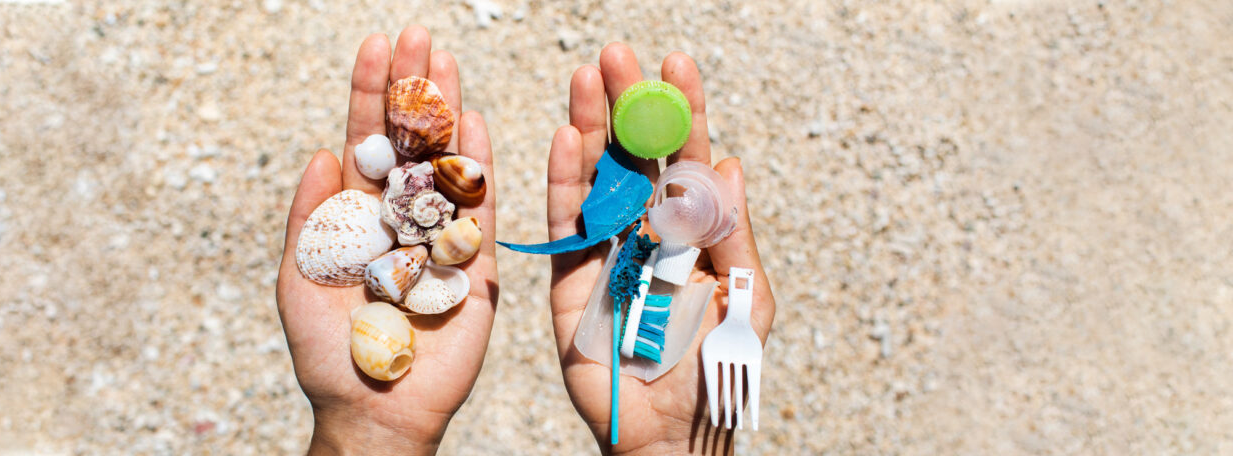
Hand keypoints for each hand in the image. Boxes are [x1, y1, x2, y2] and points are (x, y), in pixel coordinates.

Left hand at [276, 26, 498, 455]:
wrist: (375, 407)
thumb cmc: (329, 351)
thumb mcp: (300, 278)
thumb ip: (311, 216)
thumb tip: (322, 152)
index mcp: (358, 215)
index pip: (365, 140)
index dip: (370, 94)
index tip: (376, 45)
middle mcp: (401, 216)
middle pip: (410, 139)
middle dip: (414, 87)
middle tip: (420, 34)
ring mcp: (440, 236)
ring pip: (446, 162)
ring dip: (448, 111)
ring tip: (448, 60)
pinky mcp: (475, 264)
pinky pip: (480, 209)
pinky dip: (479, 165)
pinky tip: (477, 122)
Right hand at [545, 44, 776, 453]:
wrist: (670, 435)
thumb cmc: (714, 371)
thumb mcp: (743, 298)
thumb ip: (732, 233)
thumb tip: (733, 166)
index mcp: (694, 232)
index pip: (687, 159)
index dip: (682, 112)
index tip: (677, 62)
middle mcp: (647, 232)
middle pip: (634, 156)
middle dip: (626, 104)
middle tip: (616, 54)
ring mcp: (606, 253)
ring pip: (596, 179)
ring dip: (590, 126)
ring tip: (585, 78)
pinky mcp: (570, 281)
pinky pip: (566, 225)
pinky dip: (564, 182)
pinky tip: (567, 137)